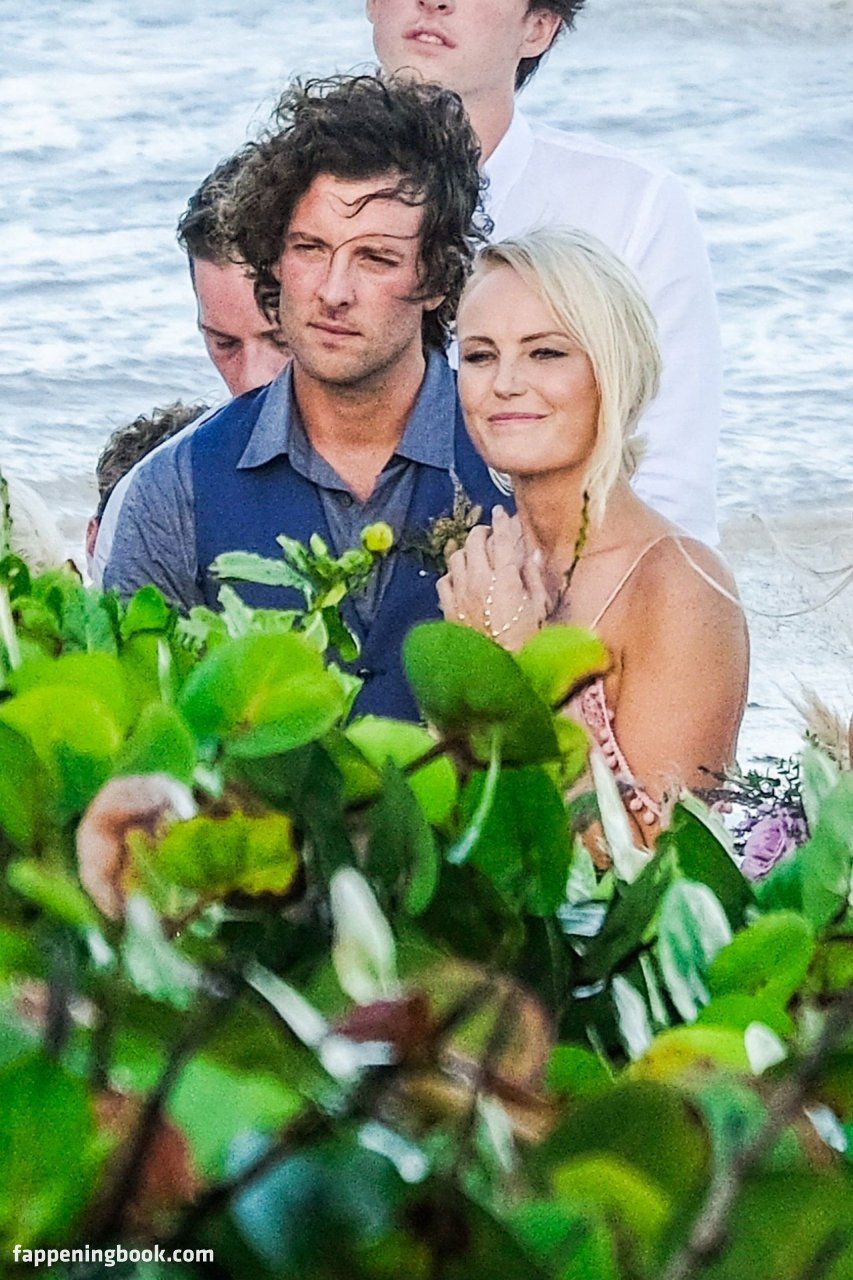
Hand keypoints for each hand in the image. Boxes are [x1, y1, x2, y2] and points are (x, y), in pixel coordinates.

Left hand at [437, 507, 548, 648]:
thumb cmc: (527, 641)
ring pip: (456, 557)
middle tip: (490, 533)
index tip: (501, 512)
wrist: (499, 671)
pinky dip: (451, 574)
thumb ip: (534, 577)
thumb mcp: (540, 607)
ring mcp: (460, 594)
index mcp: (505, 578)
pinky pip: (443, 581)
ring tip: (474, 552)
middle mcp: (478, 580)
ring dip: (466, 550)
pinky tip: (459, 577)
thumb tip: (532, 553)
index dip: (502, 522)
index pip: (502, 539)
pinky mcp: (448, 608)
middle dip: (482, 532)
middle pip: (474, 541)